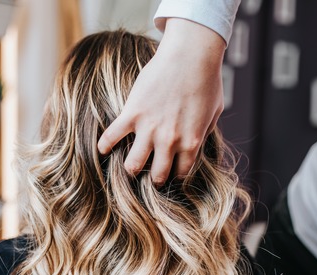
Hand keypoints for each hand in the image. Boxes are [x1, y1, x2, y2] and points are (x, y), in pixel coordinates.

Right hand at [97, 18, 225, 185]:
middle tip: (150, 174)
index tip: (170, 172)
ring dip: (131, 168)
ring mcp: (149, 128)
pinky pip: (112, 137)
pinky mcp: (132, 113)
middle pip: (157, 175)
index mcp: (192, 142)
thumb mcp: (214, 112)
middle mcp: (170, 141)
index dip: (175, 175)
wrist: (191, 54)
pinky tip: (102, 149)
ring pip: (133, 164)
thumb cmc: (207, 80)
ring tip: (130, 166)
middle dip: (154, 178)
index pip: (181, 173)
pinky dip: (105, 145)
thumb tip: (197, 144)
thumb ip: (204, 132)